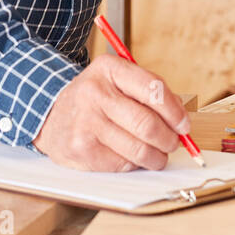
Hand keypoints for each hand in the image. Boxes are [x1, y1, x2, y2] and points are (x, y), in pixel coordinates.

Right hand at [32, 56, 191, 171]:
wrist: (50, 115)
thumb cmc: (93, 99)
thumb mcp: (116, 81)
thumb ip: (148, 94)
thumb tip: (181, 122)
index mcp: (109, 69)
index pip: (153, 90)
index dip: (175, 112)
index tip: (184, 125)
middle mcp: (95, 93)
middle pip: (147, 124)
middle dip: (169, 139)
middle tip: (173, 143)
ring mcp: (86, 122)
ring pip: (138, 149)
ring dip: (156, 157)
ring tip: (157, 155)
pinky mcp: (81, 149)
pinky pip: (123, 163)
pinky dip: (134, 164)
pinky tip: (131, 157)